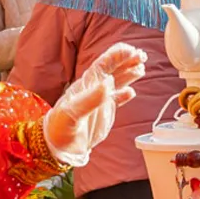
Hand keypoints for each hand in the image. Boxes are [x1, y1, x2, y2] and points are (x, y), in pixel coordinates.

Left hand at [45, 44, 146, 161]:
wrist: (58, 147)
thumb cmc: (59, 128)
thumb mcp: (72, 113)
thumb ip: (90, 98)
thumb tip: (107, 82)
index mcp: (85, 85)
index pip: (103, 65)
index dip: (117, 56)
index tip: (131, 51)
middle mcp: (93, 89)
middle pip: (113, 69)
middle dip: (127, 61)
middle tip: (141, 54)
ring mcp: (99, 100)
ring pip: (117, 82)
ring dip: (129, 73)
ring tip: (141, 67)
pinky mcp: (103, 112)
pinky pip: (117, 99)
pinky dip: (125, 95)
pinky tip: (131, 92)